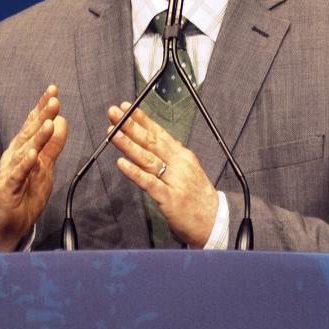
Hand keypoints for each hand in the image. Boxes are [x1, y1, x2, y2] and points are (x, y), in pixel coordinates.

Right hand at [0, 85, 67, 251]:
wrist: (8, 224)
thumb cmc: (25, 194)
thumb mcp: (45, 167)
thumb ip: (52, 146)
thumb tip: (62, 121)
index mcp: (23, 148)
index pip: (33, 124)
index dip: (42, 108)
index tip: (53, 91)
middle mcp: (15, 155)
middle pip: (29, 132)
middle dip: (42, 116)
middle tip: (54, 100)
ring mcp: (10, 171)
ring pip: (25, 151)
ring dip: (37, 137)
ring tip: (48, 123)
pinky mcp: (8, 188)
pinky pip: (18, 175)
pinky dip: (24, 164)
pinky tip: (31, 155)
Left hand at [107, 103, 217, 247]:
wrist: (214, 220)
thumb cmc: (198, 195)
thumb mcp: (188, 169)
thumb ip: (171, 154)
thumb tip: (154, 138)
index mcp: (182, 155)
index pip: (159, 133)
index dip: (142, 119)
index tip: (127, 108)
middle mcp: (178, 164)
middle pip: (151, 142)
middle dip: (131, 126)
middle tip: (114, 113)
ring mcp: (174, 180)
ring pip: (148, 159)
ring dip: (129, 145)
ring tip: (113, 133)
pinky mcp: (169, 198)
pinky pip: (149, 183)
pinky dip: (135, 173)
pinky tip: (121, 164)